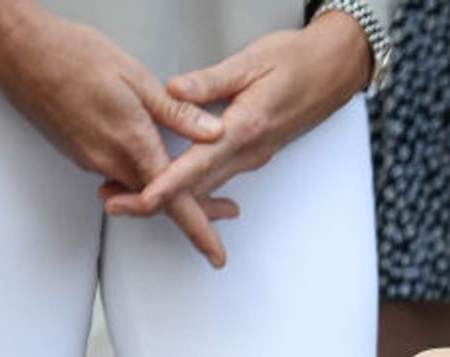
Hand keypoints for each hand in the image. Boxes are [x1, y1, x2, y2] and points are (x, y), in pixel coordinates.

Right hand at [0, 4, 230, 264]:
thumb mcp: (137, 78)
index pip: (173, 201)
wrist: (18, 50)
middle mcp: (109, 160)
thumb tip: (213, 133)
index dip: (200, 231)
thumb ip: (177, 113)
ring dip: (171, 194)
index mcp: (132, 143)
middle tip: (229, 208)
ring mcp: (92, 159)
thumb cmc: (70, 55)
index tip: (215, 255)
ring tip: (205, 190)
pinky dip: (146, 179)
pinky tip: (157, 165)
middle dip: (198, 210)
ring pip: (141, 190)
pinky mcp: (81, 152)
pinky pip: (121, 177)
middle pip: (161, 202)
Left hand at [100, 9, 372, 257]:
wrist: (335, 69)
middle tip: (113, 202)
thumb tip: (175, 89)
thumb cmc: (299, 61)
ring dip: (170, 196)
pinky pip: (217, 177)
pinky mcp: (252, 153)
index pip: (201, 162)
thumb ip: (210, 81)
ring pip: (207, 186)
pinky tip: (169, 184)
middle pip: (198, 187)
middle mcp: (250, 150)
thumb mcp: (252, 62)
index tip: (144, 196)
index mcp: (247, 126)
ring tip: (129, 196)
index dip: (170, 183)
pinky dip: (190, 185)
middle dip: (156, 200)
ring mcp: (252, 155)